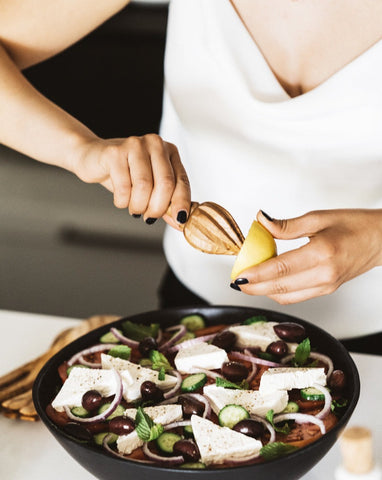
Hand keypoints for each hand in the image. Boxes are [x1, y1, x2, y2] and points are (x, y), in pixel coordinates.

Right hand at [71, 134, 190, 227]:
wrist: (92, 157)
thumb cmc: (124, 173)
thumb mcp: (149, 188)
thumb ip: (166, 202)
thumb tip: (180, 222)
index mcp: (169, 151)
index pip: (181, 181)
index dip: (182, 203)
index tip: (179, 220)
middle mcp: (155, 144)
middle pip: (165, 184)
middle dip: (157, 208)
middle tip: (149, 217)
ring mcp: (135, 145)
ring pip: (144, 186)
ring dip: (138, 206)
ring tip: (133, 208)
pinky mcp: (115, 152)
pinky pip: (123, 187)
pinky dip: (122, 201)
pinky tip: (120, 199)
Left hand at [233, 209, 381, 303]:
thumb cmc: (354, 225)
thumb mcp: (319, 218)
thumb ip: (287, 225)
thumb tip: (261, 222)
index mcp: (323, 253)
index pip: (281, 268)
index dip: (256, 274)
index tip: (238, 275)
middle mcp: (325, 274)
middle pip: (280, 287)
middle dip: (254, 287)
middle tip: (236, 282)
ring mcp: (327, 286)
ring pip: (287, 296)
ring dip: (264, 291)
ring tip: (248, 282)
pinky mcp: (327, 290)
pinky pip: (297, 297)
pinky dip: (279, 292)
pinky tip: (268, 283)